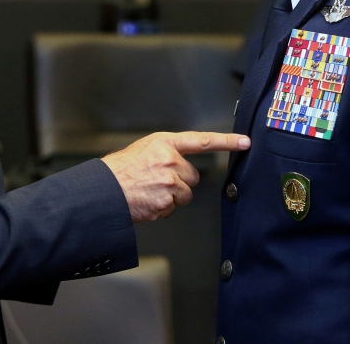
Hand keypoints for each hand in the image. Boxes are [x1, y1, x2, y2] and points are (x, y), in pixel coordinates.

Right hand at [101, 131, 250, 222]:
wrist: (105, 190)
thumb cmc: (121, 169)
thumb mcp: (144, 149)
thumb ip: (166, 153)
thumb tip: (181, 164)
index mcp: (165, 143)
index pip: (202, 140)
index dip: (226, 142)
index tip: (245, 142)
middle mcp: (169, 160)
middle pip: (193, 176)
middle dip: (180, 181)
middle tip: (158, 181)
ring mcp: (169, 182)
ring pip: (184, 194)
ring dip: (172, 196)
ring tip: (150, 191)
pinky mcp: (165, 202)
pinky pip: (173, 207)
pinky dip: (162, 207)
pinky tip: (147, 200)